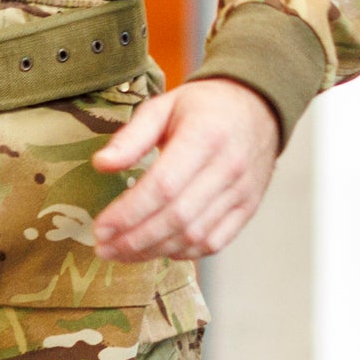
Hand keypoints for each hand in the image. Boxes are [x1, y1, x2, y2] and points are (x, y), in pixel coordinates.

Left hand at [86, 78, 284, 261]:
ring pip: (194, 235)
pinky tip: (158, 250)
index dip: (128, 212)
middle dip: (135, 239)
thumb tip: (101, 165)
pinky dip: (183, 253)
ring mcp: (242, 192)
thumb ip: (132, 137)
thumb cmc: (205, 107)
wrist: (258, 107)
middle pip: (177, 217)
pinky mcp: (248, 208)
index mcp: (205, 136)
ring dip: (154, 250)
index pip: (163, 186)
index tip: (100, 227)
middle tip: (104, 248)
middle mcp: (228, 167)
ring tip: (122, 253)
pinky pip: (214, 242)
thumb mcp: (164, 106)